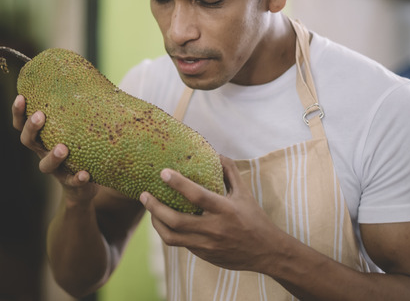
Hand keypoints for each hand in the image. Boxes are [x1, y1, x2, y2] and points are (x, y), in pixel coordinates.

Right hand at [12, 94, 97, 203]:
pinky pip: (71, 181)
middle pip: (28, 141)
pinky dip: (76, 178)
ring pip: (46, 164)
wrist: (85, 184)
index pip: (22, 123)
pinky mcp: (69, 183)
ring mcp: (55, 169)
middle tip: (40, 115)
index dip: (18, 112)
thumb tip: (93, 78)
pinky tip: (85, 174)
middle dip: (32, 128)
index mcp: (41, 137)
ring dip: (53, 156)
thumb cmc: (78, 146)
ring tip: (63, 149)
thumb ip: (77, 109)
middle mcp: (42, 152)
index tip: (21, 97)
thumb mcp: (74, 127)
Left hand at [140, 155, 279, 272]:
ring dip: (156, 222)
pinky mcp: (203, 255)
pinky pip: (180, 243)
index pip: (197, 195)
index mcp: (225, 210)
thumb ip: (230, 172)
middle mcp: (214, 228)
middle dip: (155, 207)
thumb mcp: (245, 193)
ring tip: (150, 210)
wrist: (266, 253)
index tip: (162, 172)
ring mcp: (207, 245)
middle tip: (143, 194)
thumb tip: (216, 153)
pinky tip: (164, 221)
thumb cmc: (254, 219)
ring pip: (172, 237)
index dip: (178, 183)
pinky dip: (170, 232)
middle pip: (176, 220)